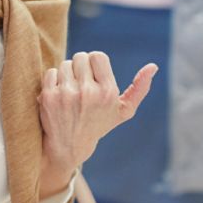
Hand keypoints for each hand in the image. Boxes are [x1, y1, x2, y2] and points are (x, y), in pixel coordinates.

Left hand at [38, 52, 157, 171]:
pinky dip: (53, 80)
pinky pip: (51, 72)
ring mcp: (67, 94)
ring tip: (71, 91)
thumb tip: (153, 66)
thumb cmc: (99, 124)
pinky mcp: (49, 97)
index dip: (94, 64)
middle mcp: (88, 92)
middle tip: (81, 84)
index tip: (93, 77)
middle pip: (80, 57)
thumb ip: (140, 88)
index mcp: (108, 92)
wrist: (69, 147)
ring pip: (65, 64)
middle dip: (80, 68)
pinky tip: (59, 94)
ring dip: (67, 74)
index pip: (98, 55)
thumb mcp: (123, 111)